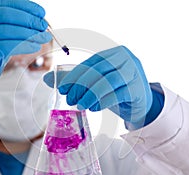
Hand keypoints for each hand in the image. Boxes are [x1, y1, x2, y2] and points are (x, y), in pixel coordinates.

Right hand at [0, 0, 51, 95]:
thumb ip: (8, 24)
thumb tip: (36, 20)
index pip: (3, 3)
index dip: (25, 6)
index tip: (41, 12)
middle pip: (6, 14)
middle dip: (29, 19)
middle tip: (44, 26)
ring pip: (9, 30)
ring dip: (31, 33)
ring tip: (44, 37)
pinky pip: (9, 45)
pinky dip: (25, 45)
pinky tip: (35, 46)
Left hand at [49, 46, 163, 127]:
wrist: (141, 104)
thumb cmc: (116, 90)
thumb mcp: (96, 83)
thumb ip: (74, 79)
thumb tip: (47, 79)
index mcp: (115, 53)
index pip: (92, 62)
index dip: (75, 75)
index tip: (62, 88)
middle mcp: (127, 59)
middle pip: (99, 70)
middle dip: (81, 85)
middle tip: (70, 99)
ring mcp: (135, 74)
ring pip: (108, 81)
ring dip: (91, 94)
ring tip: (80, 105)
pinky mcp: (138, 90)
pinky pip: (118, 94)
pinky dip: (103, 101)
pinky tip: (94, 108)